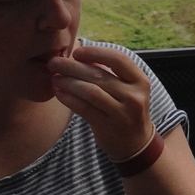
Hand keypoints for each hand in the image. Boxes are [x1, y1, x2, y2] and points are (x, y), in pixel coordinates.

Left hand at [47, 46, 154, 160]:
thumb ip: (108, 72)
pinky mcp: (109, 126)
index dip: (95, 53)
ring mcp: (123, 113)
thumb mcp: (127, 89)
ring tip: (55, 78)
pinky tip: (59, 93)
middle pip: (99, 75)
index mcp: (140, 81)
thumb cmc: (125, 108)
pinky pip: (84, 108)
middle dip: (72, 67)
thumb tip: (77, 56)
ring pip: (90, 91)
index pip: (118, 59)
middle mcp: (134, 96)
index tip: (76, 52)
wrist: (135, 141)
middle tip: (54, 63)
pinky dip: (69, 99)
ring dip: (68, 82)